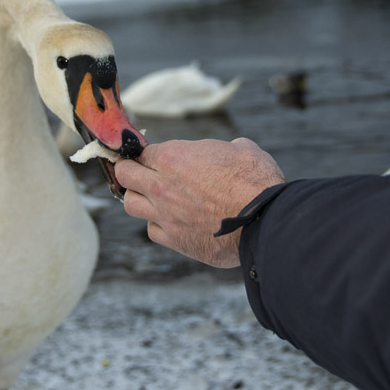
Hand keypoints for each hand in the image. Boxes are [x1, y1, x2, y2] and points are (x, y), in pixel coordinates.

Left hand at [115, 138, 285, 267]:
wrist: (264, 221)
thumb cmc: (256, 181)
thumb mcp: (242, 150)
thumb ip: (223, 149)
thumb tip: (231, 150)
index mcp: (173, 157)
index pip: (142, 152)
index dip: (147, 154)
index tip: (153, 158)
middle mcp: (161, 185)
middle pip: (125, 175)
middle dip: (131, 172)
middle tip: (143, 174)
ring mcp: (165, 215)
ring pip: (131, 204)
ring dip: (140, 199)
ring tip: (155, 199)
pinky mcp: (175, 240)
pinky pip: (153, 230)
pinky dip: (159, 225)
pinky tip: (173, 222)